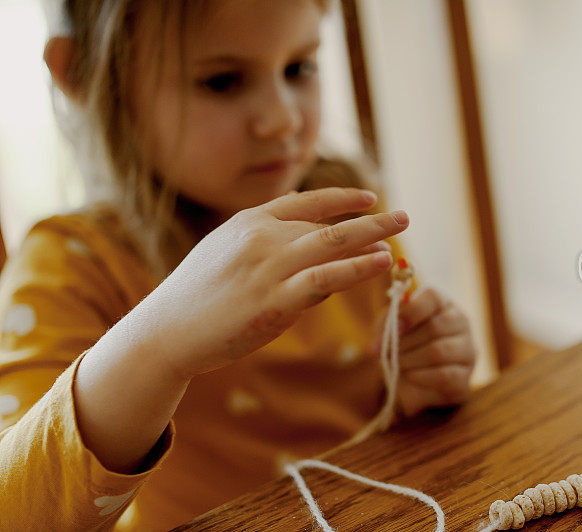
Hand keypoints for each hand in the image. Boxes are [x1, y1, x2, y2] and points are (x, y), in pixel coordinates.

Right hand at [128, 187, 409, 378]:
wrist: (165, 331)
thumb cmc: (196, 297)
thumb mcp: (227, 254)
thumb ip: (266, 242)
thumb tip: (312, 239)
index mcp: (248, 221)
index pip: (305, 201)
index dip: (341, 198)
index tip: (369, 198)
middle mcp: (261, 236)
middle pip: (328, 222)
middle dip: (370, 219)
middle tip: (403, 216)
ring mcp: (268, 267)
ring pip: (332, 243)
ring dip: (372, 238)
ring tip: (399, 237)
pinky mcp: (275, 300)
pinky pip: (326, 278)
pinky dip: (357, 268)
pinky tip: (380, 264)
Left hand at [390, 287, 475, 416]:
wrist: (413, 382)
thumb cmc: (403, 347)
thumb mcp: (391, 330)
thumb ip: (388, 325)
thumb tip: (389, 332)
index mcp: (443, 304)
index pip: (433, 298)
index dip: (411, 311)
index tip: (394, 327)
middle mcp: (461, 322)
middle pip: (435, 327)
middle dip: (405, 342)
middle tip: (387, 352)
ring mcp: (467, 350)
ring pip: (440, 351)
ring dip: (410, 359)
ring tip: (397, 364)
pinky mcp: (465, 376)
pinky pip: (444, 375)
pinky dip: (420, 376)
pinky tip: (409, 376)